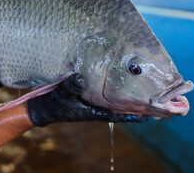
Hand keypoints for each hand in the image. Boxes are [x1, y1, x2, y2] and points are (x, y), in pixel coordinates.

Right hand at [27, 73, 148, 126]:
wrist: (43, 107)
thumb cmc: (54, 104)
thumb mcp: (62, 94)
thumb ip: (71, 86)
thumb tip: (81, 78)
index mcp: (93, 111)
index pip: (117, 114)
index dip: (131, 115)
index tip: (147, 115)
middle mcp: (96, 107)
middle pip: (118, 108)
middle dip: (133, 106)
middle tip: (150, 102)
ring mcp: (92, 103)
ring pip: (113, 101)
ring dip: (125, 98)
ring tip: (139, 92)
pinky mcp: (87, 97)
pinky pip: (104, 96)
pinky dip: (113, 92)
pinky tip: (118, 84)